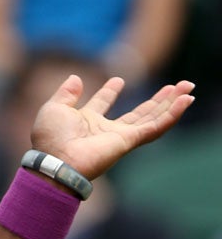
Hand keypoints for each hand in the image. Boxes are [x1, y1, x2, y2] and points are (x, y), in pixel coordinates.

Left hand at [30, 75, 194, 180]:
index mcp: (85, 121)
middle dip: (156, 100)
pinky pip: (155, 127)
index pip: (102, 104)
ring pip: (152, 119)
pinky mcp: (128, 141)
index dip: (109, 92)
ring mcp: (118, 137)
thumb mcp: (53, 109)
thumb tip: (75, 77)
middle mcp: (104, 130)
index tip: (118, 80)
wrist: (55, 160)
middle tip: (174, 85)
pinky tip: (185, 101)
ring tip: (187, 88)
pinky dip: (171, 114)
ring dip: (170, 104)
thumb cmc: (50, 138)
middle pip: (137, 113)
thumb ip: (66, 94)